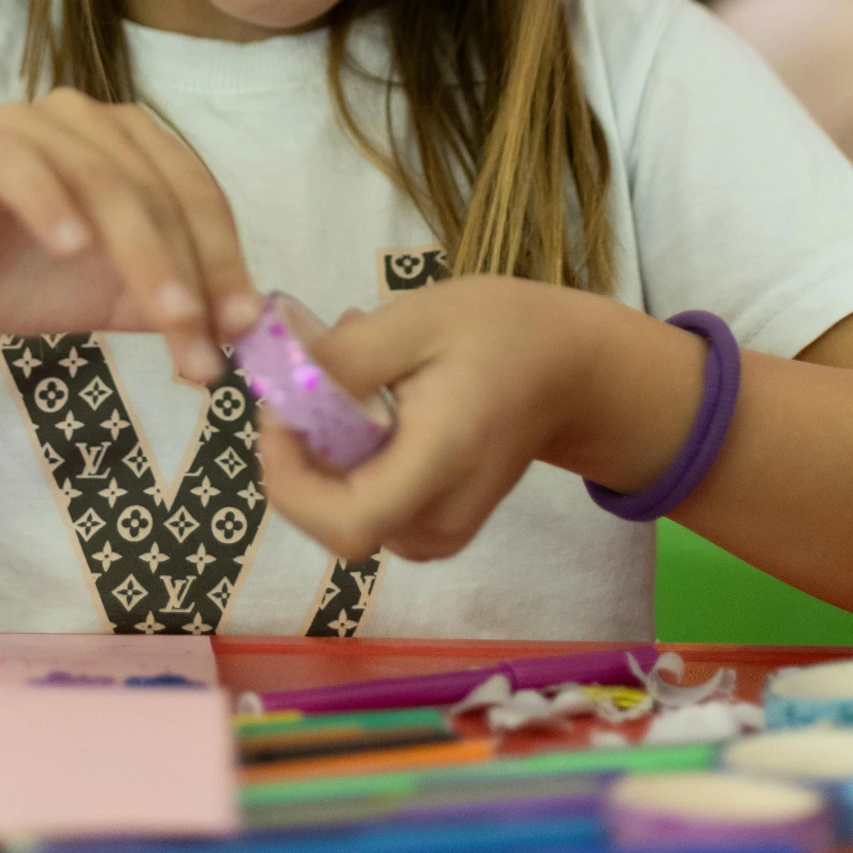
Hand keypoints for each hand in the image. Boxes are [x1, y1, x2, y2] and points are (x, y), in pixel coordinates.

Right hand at [0, 93, 259, 382]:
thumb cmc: (19, 281)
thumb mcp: (114, 297)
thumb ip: (174, 303)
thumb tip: (243, 329)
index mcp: (126, 141)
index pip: (195, 191)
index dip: (226, 257)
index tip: (244, 325)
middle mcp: (82, 119)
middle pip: (156, 187)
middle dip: (189, 269)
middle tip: (204, 340)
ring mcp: (22, 125)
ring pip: (100, 178)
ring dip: (141, 250)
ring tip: (166, 315)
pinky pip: (16, 164)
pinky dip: (51, 202)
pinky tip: (73, 248)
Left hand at [259, 277, 708, 562]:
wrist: (570, 369)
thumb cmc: (501, 332)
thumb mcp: (420, 319)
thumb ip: (348, 356)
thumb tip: (283, 384)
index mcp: (440, 465)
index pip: (344, 522)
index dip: (289, 475)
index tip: (281, 407)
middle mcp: (438, 520)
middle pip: (332, 519)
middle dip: (301, 453)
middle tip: (314, 374)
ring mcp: (439, 533)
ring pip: (344, 512)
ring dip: (326, 450)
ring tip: (354, 376)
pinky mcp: (436, 528)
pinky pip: (368, 506)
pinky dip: (351, 460)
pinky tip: (373, 404)